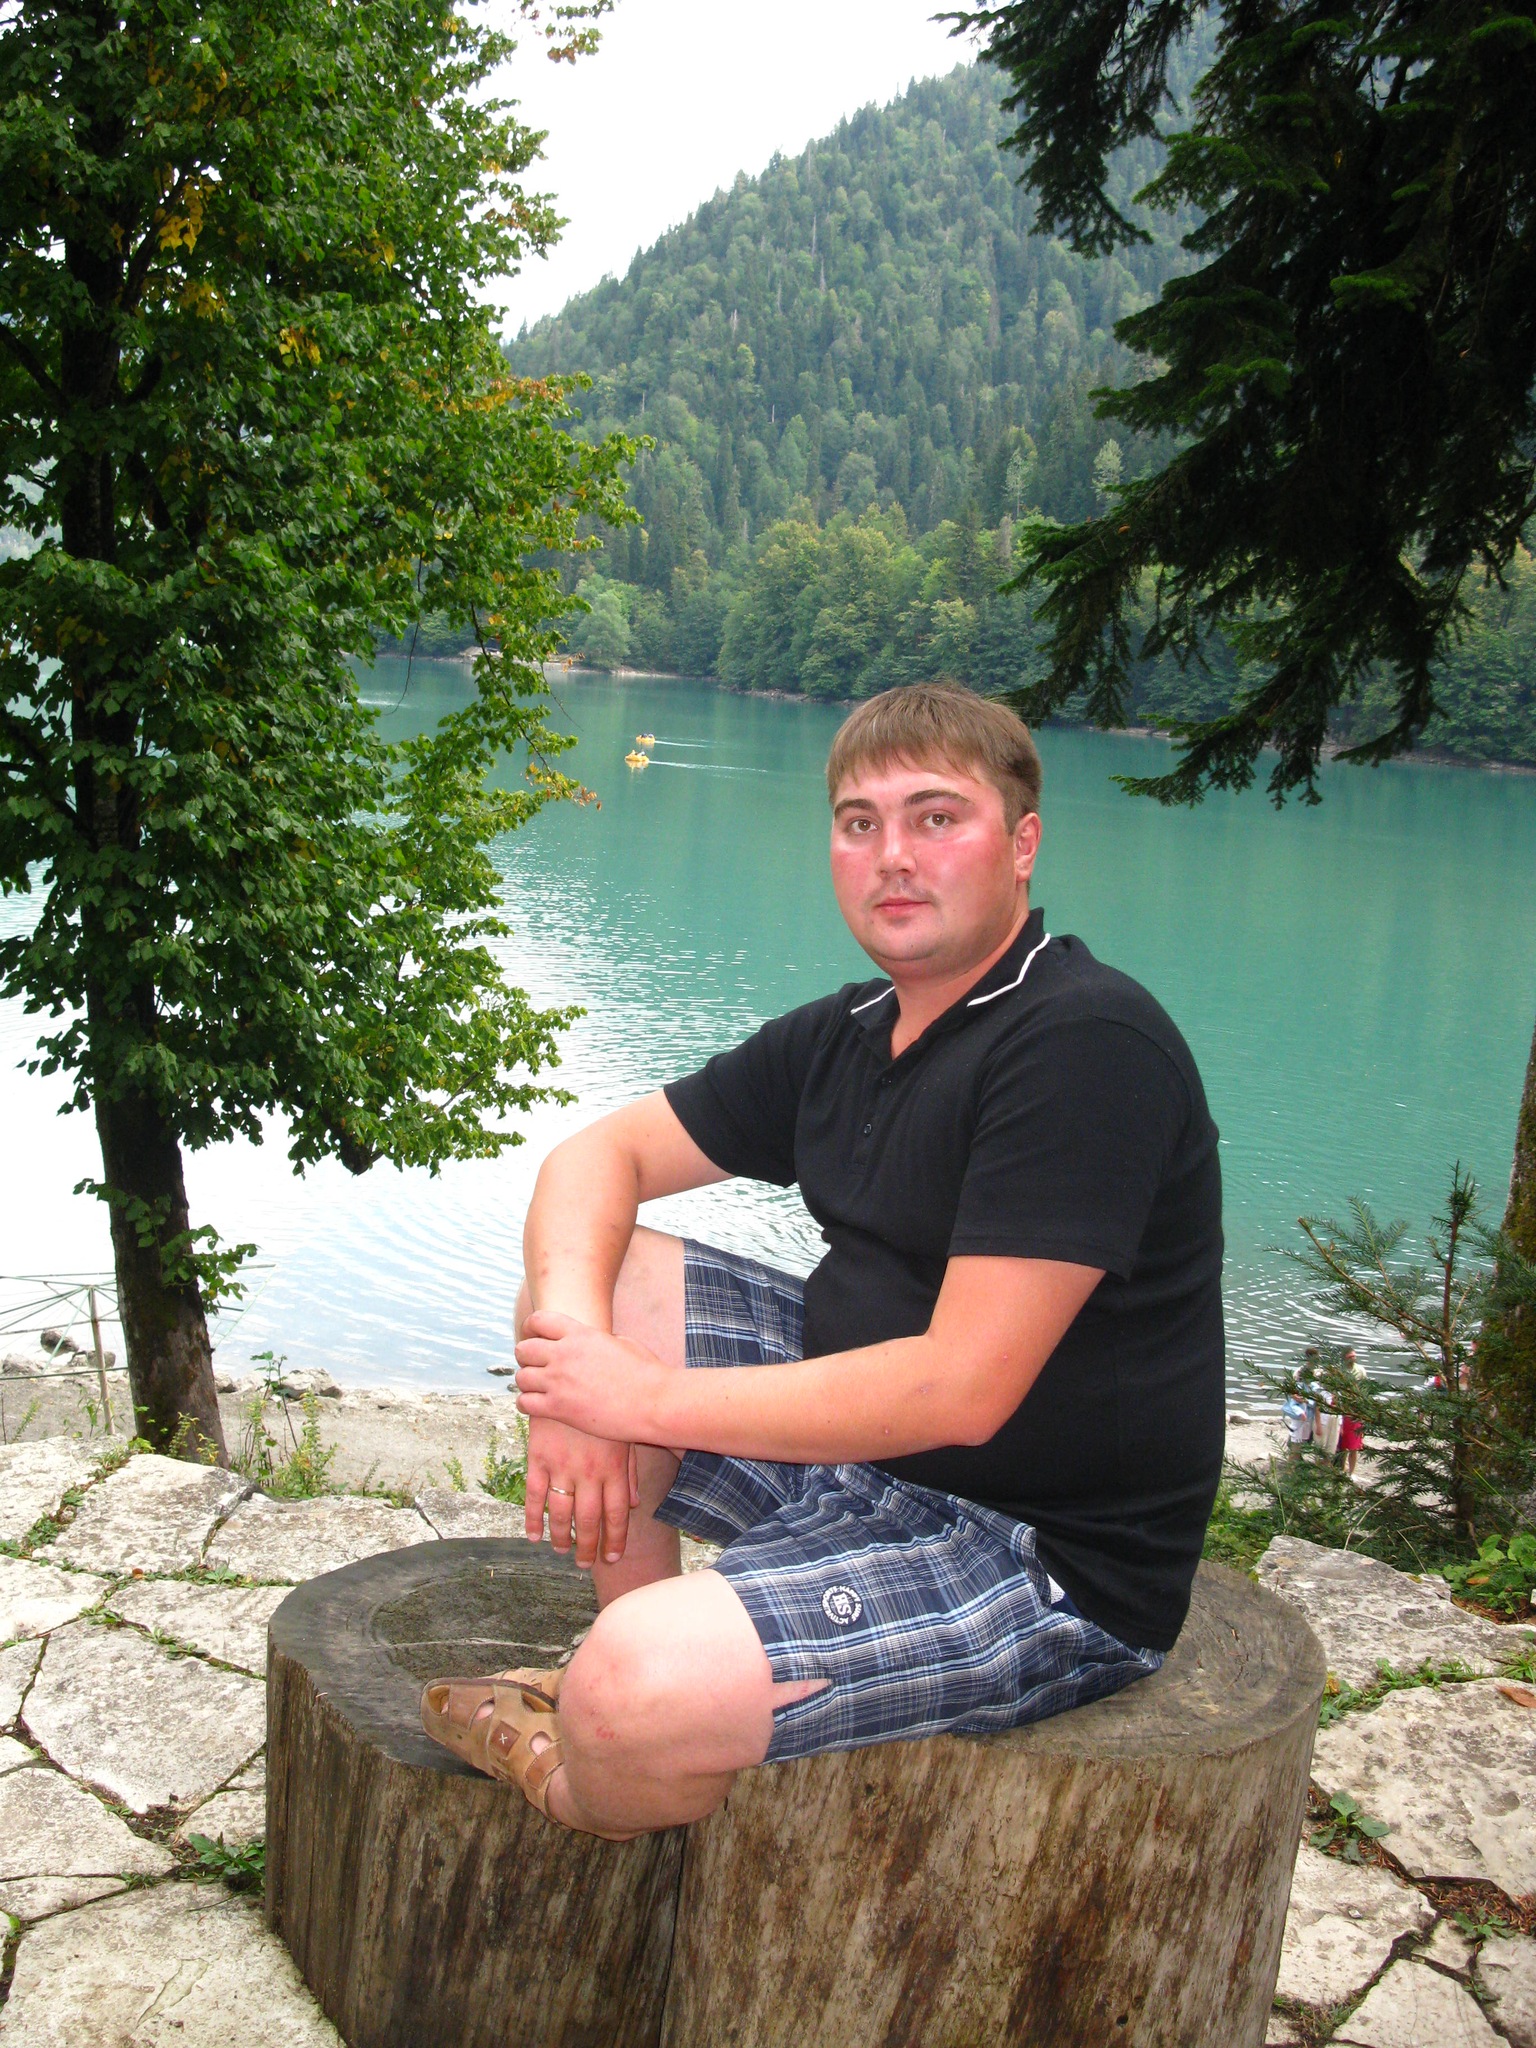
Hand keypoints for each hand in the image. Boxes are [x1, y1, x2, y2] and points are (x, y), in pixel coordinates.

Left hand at [515, 1310, 676, 1447]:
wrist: (654, 1403)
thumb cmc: (646, 1373)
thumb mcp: (622, 1342)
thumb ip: (597, 1340)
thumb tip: (590, 1343)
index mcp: (580, 1334)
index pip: (538, 1321)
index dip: (531, 1328)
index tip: (533, 1337)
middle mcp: (564, 1354)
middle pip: (523, 1350)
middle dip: (526, 1358)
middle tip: (535, 1366)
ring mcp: (559, 1382)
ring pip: (521, 1378)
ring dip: (527, 1383)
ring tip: (536, 1388)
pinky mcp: (559, 1409)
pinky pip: (525, 1403)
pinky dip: (526, 1405)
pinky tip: (536, 1406)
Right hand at [524, 1414, 638, 1569]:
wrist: (570, 1375)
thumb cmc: (604, 1404)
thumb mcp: (622, 1434)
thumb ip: (629, 1471)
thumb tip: (635, 1504)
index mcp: (613, 1467)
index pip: (617, 1514)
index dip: (615, 1540)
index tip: (612, 1558)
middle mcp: (589, 1471)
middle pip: (590, 1520)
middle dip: (588, 1548)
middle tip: (586, 1564)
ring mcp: (562, 1465)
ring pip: (561, 1513)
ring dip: (561, 1538)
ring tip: (561, 1551)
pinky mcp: (538, 1457)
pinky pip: (534, 1495)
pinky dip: (532, 1519)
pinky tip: (534, 1536)